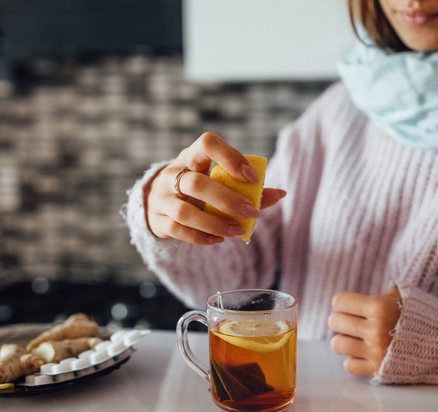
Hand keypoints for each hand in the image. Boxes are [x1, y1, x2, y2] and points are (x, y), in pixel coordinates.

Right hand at [146, 132, 285, 244]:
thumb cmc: (198, 189)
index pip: (207, 144)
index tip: (253, 179)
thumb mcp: (217, 180)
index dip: (231, 159)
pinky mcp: (158, 220)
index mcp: (191, 157)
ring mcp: (161, 198)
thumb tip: (280, 194)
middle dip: (228, 200)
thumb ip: (247, 188)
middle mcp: (172, 174)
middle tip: (252, 212)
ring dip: (215, 223)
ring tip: (238, 231)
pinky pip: (178, 230)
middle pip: (196, 183)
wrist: (157, 202)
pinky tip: (219, 240)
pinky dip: (201, 237)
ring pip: (185, 212)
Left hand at [329, 287, 401, 376]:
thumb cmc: (421, 316)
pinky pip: (348, 365)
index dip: (344, 302)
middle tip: (355, 322)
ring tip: (358, 338)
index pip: (339, 301)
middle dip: (342, 320)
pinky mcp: (378, 370)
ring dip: (346, 339)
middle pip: (334, 321)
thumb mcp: (401, 296)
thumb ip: (377, 294)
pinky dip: (355, 359)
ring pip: (337, 343)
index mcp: (380, 306)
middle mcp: (376, 329)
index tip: (352, 306)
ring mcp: (376, 351)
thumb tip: (357, 297)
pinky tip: (366, 353)